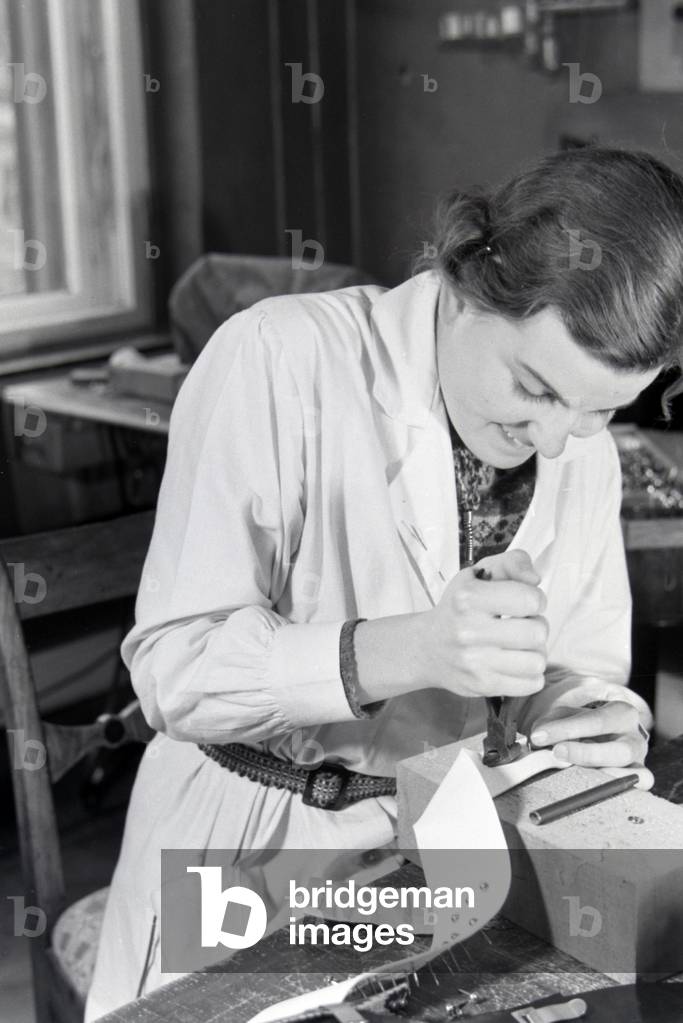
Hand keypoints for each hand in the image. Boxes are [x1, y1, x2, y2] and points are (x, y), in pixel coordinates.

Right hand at [420, 548, 547, 698]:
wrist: (426, 648)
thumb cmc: (459, 608)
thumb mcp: (478, 575)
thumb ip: (511, 562)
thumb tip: (535, 579)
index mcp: (468, 598)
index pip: (530, 599)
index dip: (535, 599)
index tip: (523, 602)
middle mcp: (468, 631)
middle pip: (537, 633)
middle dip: (536, 626)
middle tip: (521, 625)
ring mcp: (474, 662)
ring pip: (537, 661)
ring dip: (534, 652)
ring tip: (518, 645)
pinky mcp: (481, 685)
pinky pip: (531, 684)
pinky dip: (530, 674)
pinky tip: (515, 664)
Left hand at [529, 700, 652, 789]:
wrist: (600, 735)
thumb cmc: (583, 724)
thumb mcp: (566, 715)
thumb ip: (551, 723)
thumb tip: (538, 737)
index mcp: (621, 713)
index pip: (597, 721)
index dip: (566, 729)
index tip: (539, 736)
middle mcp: (635, 738)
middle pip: (619, 750)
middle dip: (586, 754)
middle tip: (558, 753)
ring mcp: (639, 763)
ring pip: (634, 774)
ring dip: (604, 778)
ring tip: (576, 777)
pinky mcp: (638, 782)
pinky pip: (638, 790)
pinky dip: (620, 791)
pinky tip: (594, 790)